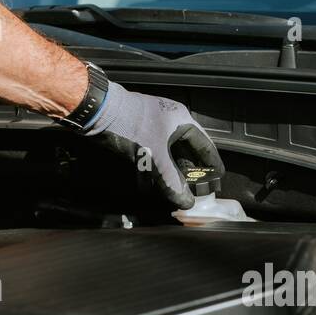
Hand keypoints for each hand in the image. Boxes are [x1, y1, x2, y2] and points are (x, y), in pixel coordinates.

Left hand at [80, 82, 223, 208]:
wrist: (98, 111)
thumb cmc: (130, 126)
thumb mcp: (154, 157)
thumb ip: (171, 181)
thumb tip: (186, 202)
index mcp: (181, 120)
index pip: (205, 144)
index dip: (212, 162)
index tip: (217, 177)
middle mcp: (170, 121)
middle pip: (187, 150)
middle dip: (191, 171)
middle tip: (197, 188)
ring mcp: (154, 127)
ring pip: (169, 153)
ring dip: (173, 172)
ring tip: (177, 189)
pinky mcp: (139, 133)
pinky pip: (154, 155)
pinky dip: (157, 169)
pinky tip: (155, 183)